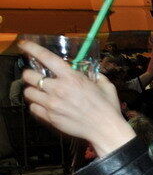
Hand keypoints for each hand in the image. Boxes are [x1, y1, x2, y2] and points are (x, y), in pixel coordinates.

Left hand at [18, 39, 135, 157]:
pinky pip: (33, 108)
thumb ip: (96, 77)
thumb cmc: (108, 107)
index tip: (24, 45)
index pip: (46, 58)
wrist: (105, 129)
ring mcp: (52, 104)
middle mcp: (58, 89)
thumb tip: (92, 73)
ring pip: (28, 92)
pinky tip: (45, 105)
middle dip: (31, 75)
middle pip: (29, 76)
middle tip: (37, 77)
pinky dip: (37, 105)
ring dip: (33, 91)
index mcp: (72, 78)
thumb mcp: (106, 86)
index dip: (32, 48)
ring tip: (41, 93)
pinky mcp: (50, 117)